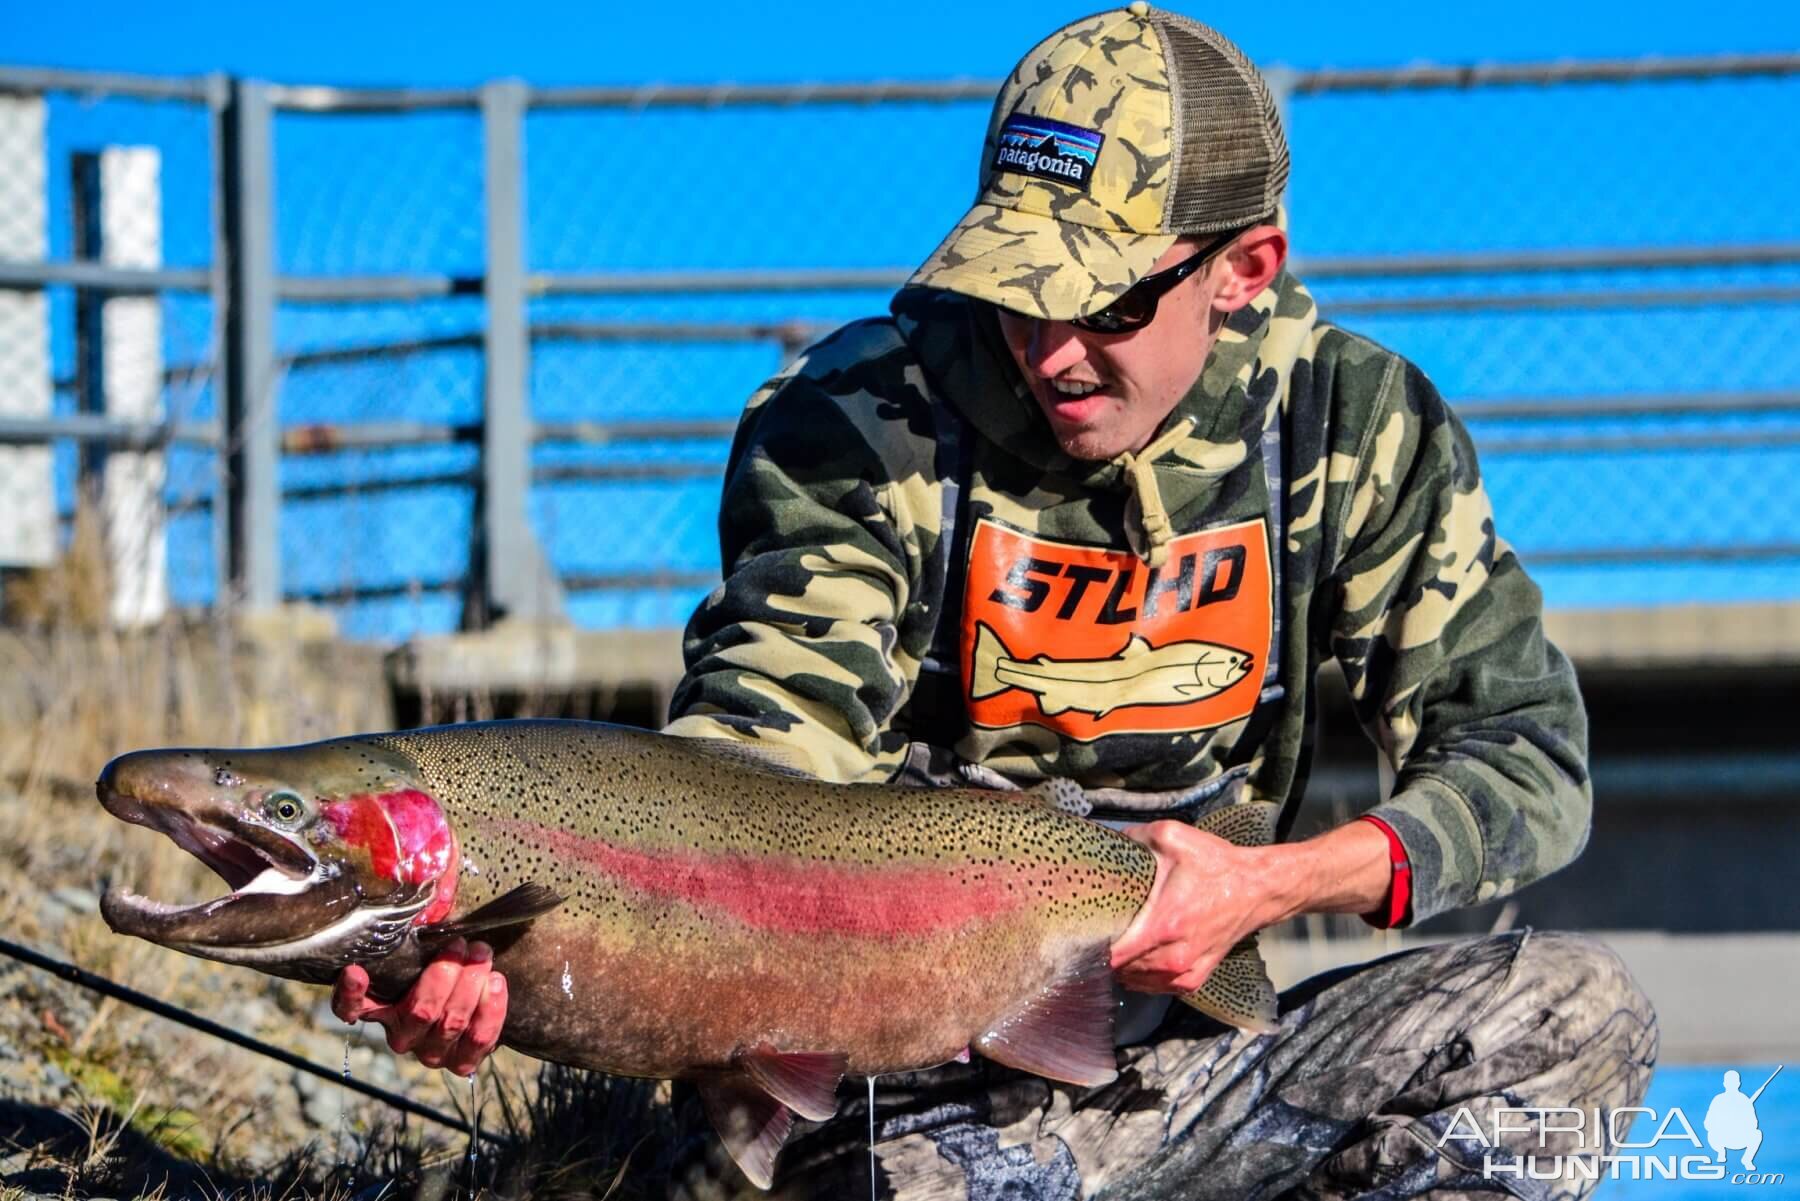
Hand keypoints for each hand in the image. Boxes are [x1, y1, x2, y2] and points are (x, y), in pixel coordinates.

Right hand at [331, 938, 507, 1074]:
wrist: (479, 1004)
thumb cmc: (446, 969)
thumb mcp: (427, 951)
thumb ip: (422, 932)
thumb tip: (433, 881)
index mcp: (382, 1008)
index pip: (350, 1008)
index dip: (349, 995)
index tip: (355, 971)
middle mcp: (401, 1035)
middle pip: (421, 1010)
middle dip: (446, 973)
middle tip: (463, 945)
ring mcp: (430, 1052)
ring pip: (451, 1022)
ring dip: (472, 984)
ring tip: (483, 955)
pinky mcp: (461, 1063)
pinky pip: (479, 1038)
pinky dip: (491, 1009)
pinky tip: (496, 982)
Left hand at [1107, 822, 1282, 994]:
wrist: (1256, 889)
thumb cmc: (1216, 865)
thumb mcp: (1173, 837)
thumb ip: (1134, 838)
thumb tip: (1105, 841)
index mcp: (1165, 924)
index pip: (1113, 955)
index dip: (1091, 948)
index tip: (1079, 934)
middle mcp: (1174, 956)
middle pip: (1119, 970)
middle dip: (1103, 954)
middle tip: (1095, 933)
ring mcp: (1185, 972)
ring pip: (1136, 982)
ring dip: (1122, 967)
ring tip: (1115, 944)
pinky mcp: (1194, 979)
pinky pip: (1155, 987)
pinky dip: (1142, 976)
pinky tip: (1138, 956)